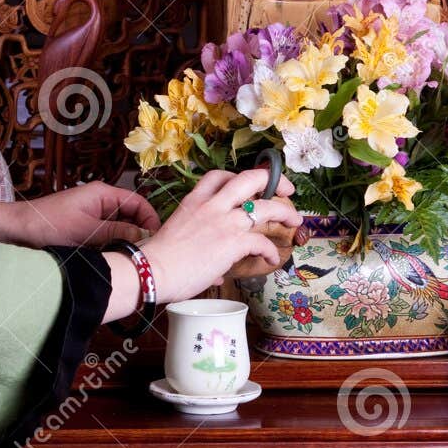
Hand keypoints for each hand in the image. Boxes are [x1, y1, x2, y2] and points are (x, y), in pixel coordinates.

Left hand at [0, 182, 159, 249]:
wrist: (16, 230)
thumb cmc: (48, 225)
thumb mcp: (86, 231)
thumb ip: (117, 233)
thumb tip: (144, 237)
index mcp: (103, 194)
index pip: (138, 203)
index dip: (151, 219)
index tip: (158, 239)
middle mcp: (101, 202)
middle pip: (131, 216)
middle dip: (140, 233)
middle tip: (147, 253)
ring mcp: (93, 216)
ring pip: (120, 229)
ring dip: (126, 242)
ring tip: (132, 258)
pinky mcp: (85, 229)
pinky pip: (107, 236)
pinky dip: (113, 246)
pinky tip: (115, 259)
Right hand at [137, 167, 299, 303]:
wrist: (153, 271)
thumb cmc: (159, 258)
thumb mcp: (177, 232)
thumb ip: (199, 236)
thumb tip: (217, 262)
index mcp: (195, 200)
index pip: (220, 176)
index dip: (239, 177)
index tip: (250, 185)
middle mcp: (212, 205)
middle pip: (251, 179)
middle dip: (273, 181)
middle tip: (285, 190)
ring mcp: (224, 222)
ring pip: (266, 206)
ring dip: (284, 213)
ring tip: (294, 221)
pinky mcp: (232, 243)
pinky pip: (261, 242)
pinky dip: (270, 250)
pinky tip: (271, 258)